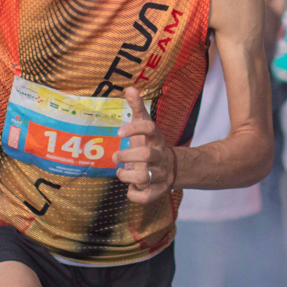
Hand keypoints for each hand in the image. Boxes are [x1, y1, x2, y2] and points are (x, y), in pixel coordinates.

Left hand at [114, 86, 175, 203]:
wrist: (170, 167)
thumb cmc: (150, 143)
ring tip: (120, 172)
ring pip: (144, 178)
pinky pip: (146, 197)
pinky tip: (130, 188)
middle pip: (146, 155)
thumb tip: (130, 88)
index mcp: (156, 139)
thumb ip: (137, 107)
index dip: (134, 129)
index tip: (119, 132)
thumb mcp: (144, 124)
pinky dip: (134, 195)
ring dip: (127, 176)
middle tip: (115, 157)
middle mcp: (159, 156)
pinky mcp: (157, 190)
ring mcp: (159, 174)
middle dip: (127, 156)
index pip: (149, 128)